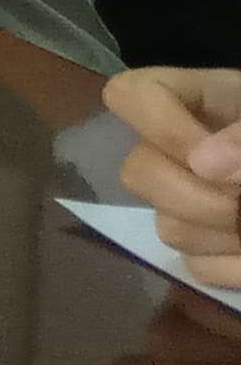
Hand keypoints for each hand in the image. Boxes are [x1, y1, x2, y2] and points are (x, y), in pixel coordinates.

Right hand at [115, 69, 240, 288]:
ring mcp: (199, 202)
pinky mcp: (215, 250)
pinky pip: (196, 266)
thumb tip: (205, 163)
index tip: (209, 159)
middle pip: (137, 171)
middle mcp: (190, 150)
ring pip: (166, 226)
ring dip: (219, 236)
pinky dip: (234, 269)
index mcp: (210, 101)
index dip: (156, 126)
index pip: (133, 95)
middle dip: (191, 198)